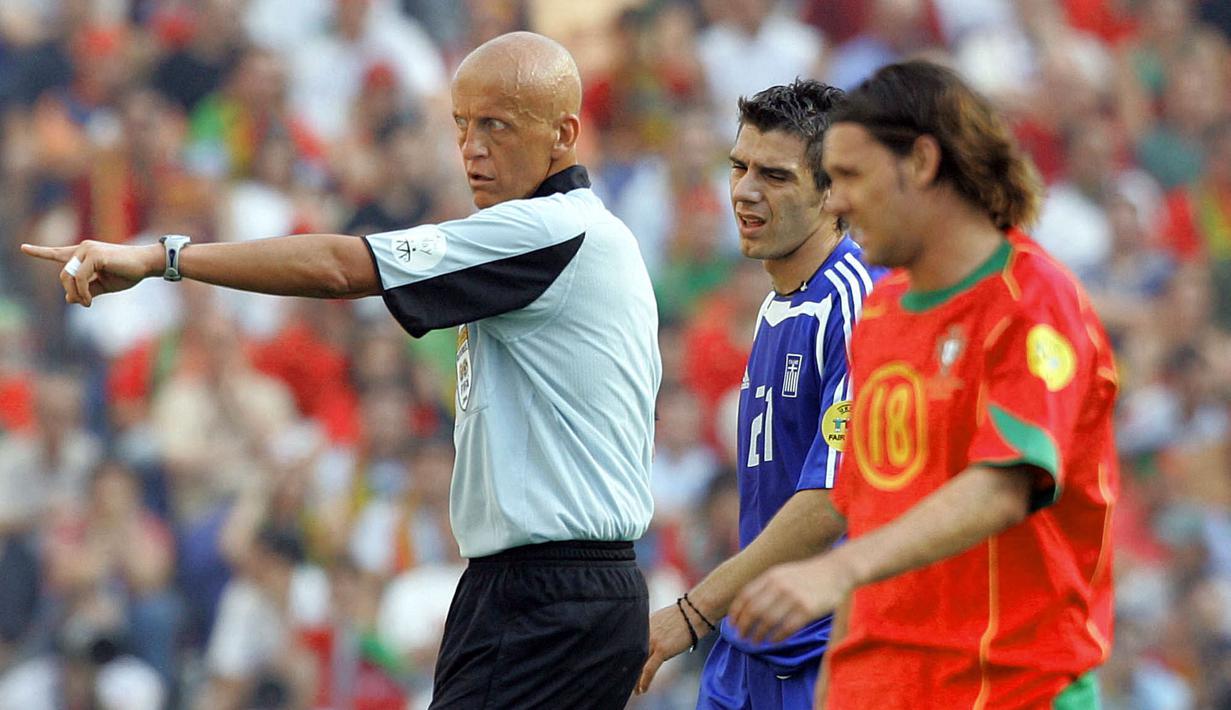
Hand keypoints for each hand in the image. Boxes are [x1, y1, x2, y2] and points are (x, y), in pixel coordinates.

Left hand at [21, 240, 162, 306]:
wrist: (146, 264)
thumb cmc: (128, 273)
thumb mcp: (104, 285)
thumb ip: (86, 290)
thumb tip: (69, 298)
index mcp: (84, 254)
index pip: (58, 253)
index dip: (40, 252)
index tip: (24, 248)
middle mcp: (83, 249)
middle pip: (63, 274)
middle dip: (70, 291)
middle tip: (84, 303)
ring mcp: (87, 250)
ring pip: (68, 276)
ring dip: (76, 293)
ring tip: (87, 303)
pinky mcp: (94, 255)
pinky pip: (79, 278)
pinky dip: (82, 292)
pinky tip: (89, 300)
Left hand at [635, 603, 702, 694]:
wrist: (696, 610)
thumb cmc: (686, 614)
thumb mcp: (664, 619)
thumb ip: (656, 628)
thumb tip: (657, 639)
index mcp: (644, 624)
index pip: (631, 643)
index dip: (627, 657)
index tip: (625, 666)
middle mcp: (645, 631)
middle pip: (632, 655)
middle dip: (629, 669)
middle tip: (626, 681)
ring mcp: (653, 640)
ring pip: (638, 664)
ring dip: (635, 679)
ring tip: (634, 690)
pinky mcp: (662, 649)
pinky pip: (649, 668)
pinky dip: (644, 680)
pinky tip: (642, 689)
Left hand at [728, 552, 855, 644]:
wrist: (837, 571)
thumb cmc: (809, 574)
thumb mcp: (784, 573)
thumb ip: (767, 585)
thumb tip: (748, 605)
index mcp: (772, 576)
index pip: (745, 596)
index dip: (736, 612)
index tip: (733, 624)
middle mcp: (780, 586)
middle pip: (753, 610)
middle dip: (744, 626)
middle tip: (741, 637)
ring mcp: (794, 598)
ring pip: (768, 621)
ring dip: (758, 634)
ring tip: (755, 642)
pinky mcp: (808, 610)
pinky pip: (787, 628)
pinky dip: (777, 637)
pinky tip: (774, 641)